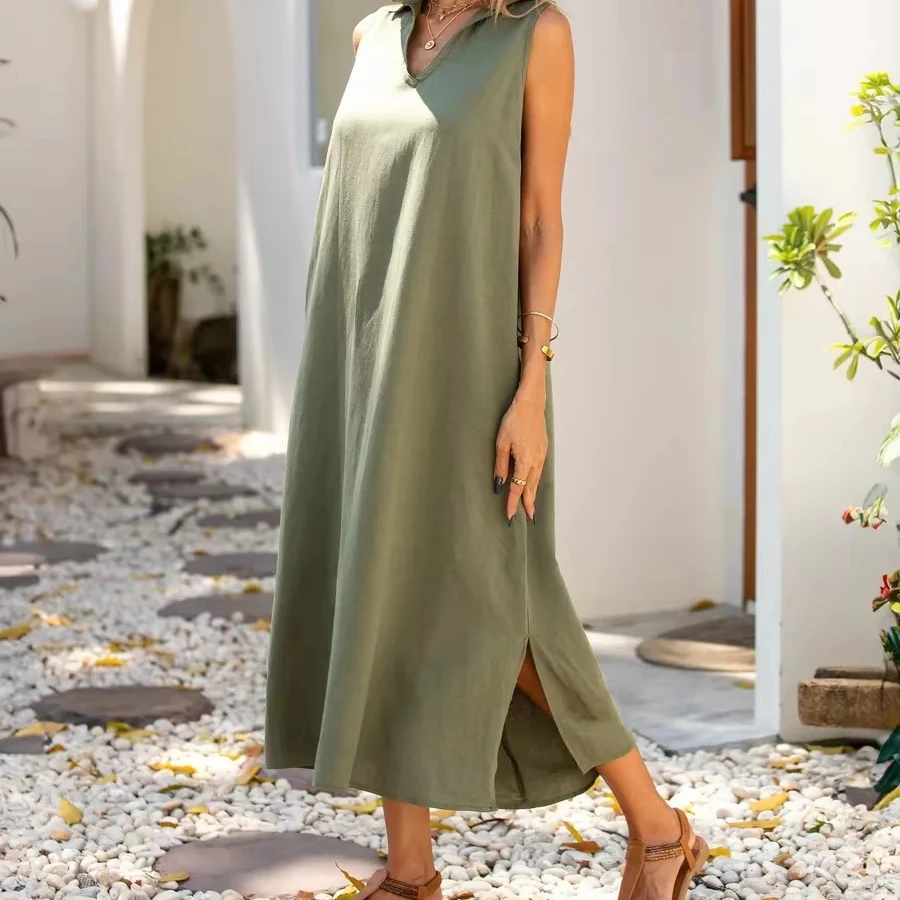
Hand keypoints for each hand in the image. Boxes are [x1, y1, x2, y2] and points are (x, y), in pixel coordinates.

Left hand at [494, 393, 547, 521]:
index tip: (510, 516)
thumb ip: (501, 466)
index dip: (513, 503)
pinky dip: (536, 481)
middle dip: (529, 503)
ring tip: (532, 505)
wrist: (531, 404)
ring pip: (537, 480)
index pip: (517, 488)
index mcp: (525, 462)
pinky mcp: (543, 449)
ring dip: (533, 493)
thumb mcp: (501, 443)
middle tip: (530, 517)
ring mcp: (542, 455)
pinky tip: (533, 483)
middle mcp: (536, 462)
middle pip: (531, 487)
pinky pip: (540, 471)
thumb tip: (499, 485)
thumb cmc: (514, 421)